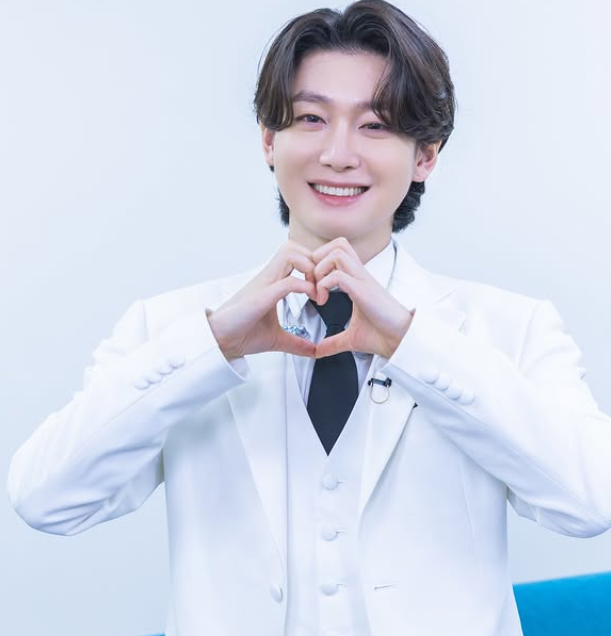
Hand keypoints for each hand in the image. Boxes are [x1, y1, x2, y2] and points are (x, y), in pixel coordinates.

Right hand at [206, 241, 317, 359]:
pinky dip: (304, 286)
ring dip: (310, 267)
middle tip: (323, 284)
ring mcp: (264, 283)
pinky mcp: (262, 296)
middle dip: (314, 260)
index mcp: (272, 282)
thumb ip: (297, 342)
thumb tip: (314, 350)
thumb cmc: (242, 334)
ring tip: (317, 290)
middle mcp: (268, 277)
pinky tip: (311, 299)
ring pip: (290, 253)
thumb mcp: (278, 338)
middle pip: (293, 246)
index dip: (314, 265)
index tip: (324, 288)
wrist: (220, 341)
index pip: (296, 256)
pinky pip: (288, 281)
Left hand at [311, 237, 413, 358]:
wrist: (400, 341)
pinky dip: (324, 285)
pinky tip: (323, 301)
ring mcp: (363, 280)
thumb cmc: (382, 335)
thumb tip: (319, 350)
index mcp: (357, 280)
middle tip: (312, 282)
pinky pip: (338, 275)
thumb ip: (333, 342)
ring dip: (320, 269)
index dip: (319, 263)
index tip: (312, 287)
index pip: (337, 252)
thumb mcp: (350, 339)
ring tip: (317, 291)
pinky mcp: (363, 290)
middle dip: (318, 258)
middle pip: (338, 244)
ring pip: (337, 253)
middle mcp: (360, 275)